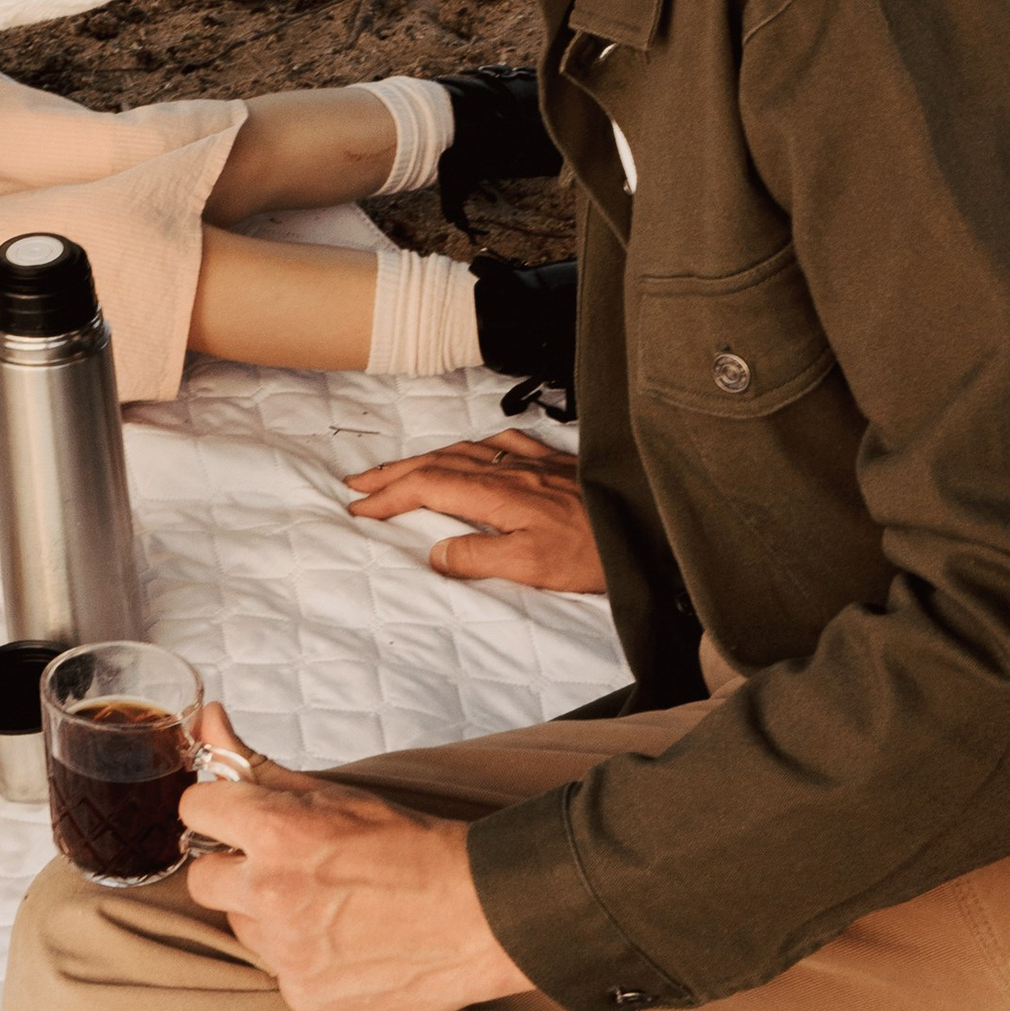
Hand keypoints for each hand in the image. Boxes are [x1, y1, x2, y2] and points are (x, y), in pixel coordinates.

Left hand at [180, 700, 531, 1010]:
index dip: (219, 810)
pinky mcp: (305, 995)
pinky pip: (277, 969)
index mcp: (274, 833)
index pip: (194, 810)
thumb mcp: (330, 792)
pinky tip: (343, 941)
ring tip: (325, 905)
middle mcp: (271, 895)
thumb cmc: (407, 844)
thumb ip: (253, 761)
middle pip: (203, 878)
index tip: (240, 818)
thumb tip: (206, 717)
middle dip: (234, 868)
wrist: (477, 914)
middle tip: (284, 865)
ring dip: (266, 914)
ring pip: (242, 926)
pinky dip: (300, 956)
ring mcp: (287, 952)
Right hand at [344, 431, 605, 592]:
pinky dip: (473, 446)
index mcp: (498, 493)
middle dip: (393, 472)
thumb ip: (478, 558)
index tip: (358, 508)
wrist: (652, 530)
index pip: (427, 487)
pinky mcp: (557, 463)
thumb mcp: (533, 568)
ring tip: (400, 470)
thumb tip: (434, 552)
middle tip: (358, 483)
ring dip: (425, 459)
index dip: (388, 496)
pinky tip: (474, 450)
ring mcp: (533, 462)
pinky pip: (502, 442)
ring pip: (464, 450)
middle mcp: (510, 469)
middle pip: (437, 462)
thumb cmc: (597, 555)